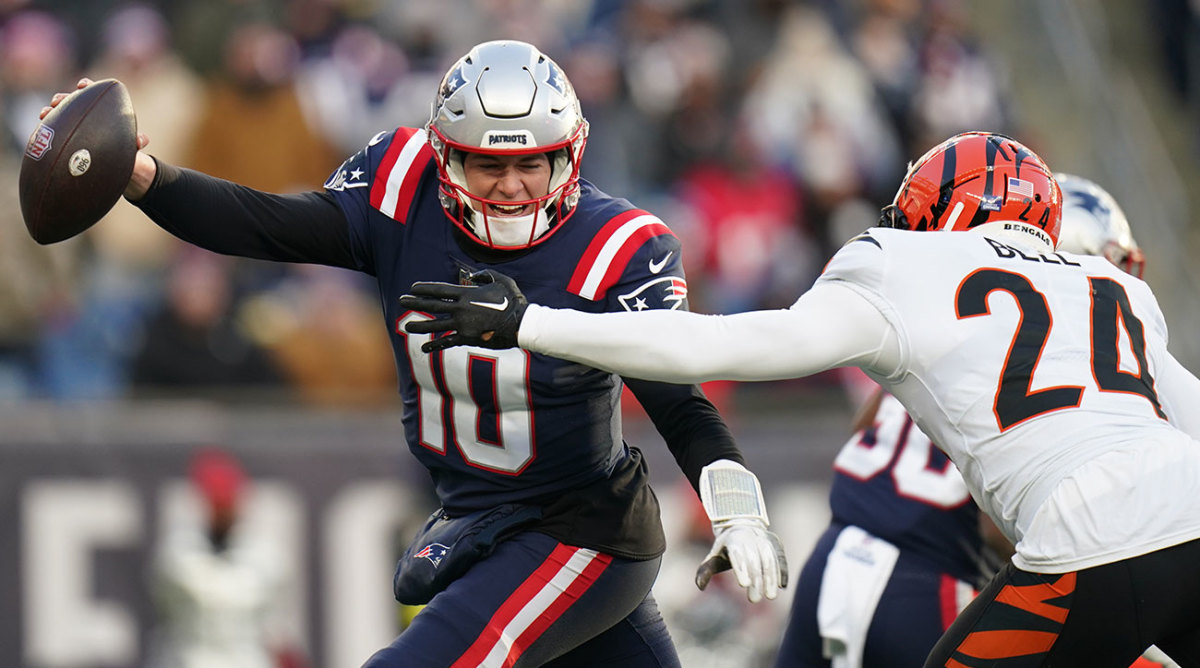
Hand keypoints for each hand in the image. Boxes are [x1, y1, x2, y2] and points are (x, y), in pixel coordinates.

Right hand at [40, 78, 155, 199]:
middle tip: (57, 102)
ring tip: (45, 114)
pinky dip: (46, 128)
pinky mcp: (63, 136)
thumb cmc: (124, 149)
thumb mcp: (132, 146)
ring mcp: (72, 124)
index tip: (82, 85)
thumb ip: (137, 141)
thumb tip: (140, 141)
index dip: (86, 86)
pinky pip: (52, 130)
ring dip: (50, 111)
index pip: (92, 92)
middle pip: (70, 100)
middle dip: (62, 98)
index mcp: (101, 109)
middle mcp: (84, 113)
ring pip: (58, 114)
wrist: (115, 166)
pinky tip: (41, 130)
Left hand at [400, 270, 527, 352]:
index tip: (413, 288)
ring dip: (420, 326)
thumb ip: (484, 275)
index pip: (440, 290)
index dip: (424, 289)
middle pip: (432, 306)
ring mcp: (463, 325)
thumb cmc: (513, 300)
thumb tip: (471, 276)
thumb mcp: (501, 279)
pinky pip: (448, 342)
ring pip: (436, 326)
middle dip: (415, 303)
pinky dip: (435, 346)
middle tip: (402, 300)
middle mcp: (461, 310)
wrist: (521, 324)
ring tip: (406, 327)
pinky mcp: (468, 339)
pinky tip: (424, 348)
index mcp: (467, 294)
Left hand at [695, 518, 787, 603]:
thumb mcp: (714, 556)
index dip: (741, 568)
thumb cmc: (727, 548)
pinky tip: (782, 586)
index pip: (738, 554)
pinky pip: (780, 557)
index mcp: (733, 538)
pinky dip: (782, 571)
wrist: (742, 526)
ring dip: (771, 578)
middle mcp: (751, 537)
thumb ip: (706, 570)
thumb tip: (699, 587)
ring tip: (770, 596)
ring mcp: (765, 539)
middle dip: (756, 580)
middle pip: (755, 559)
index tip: (743, 585)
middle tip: (753, 600)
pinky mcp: (776, 544)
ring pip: (770, 558)